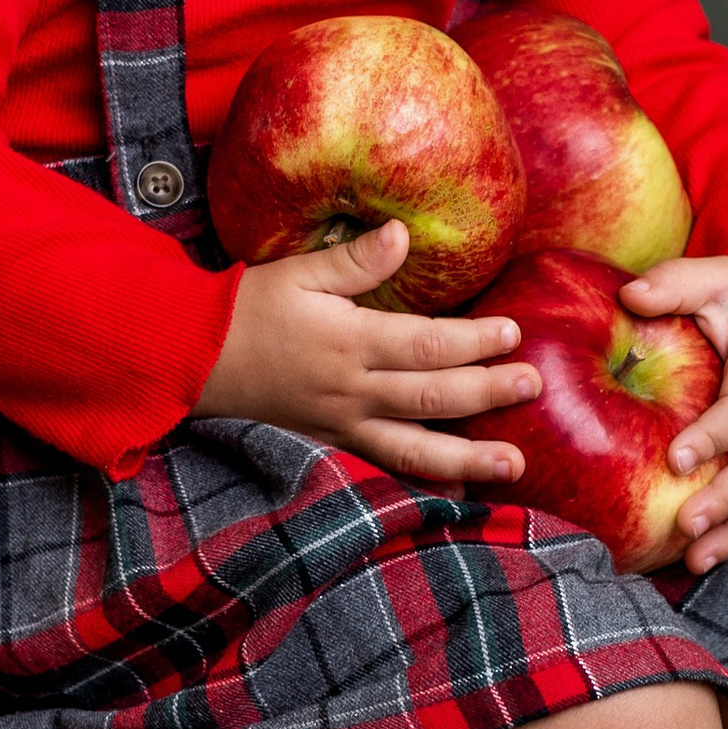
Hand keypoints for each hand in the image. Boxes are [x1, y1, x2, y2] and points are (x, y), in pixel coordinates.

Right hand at [195, 221, 542, 487]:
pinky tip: (457, 493)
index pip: (425, 344)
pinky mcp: (331, 446)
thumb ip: (355, 260)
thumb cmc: (247, 309)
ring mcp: (342, 427)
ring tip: (515, 465)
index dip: (474, 341)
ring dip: (469, 459)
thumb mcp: (298, 273)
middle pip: (433, 397)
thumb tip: (403, 234)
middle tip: (534, 386)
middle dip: (488, 393)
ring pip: (415, 448)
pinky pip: (384, 469)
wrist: (193, 360)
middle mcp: (351, 392)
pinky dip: (422, 482)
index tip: (514, 332)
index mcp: (348, 343)